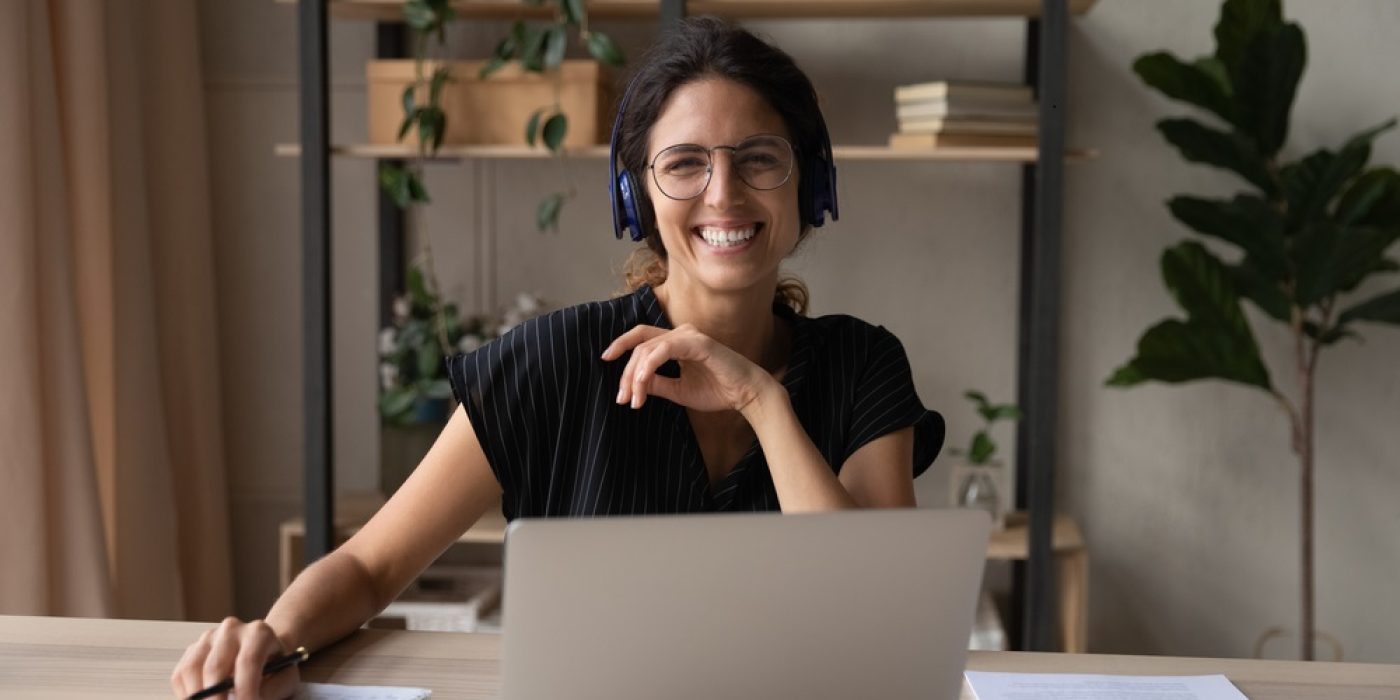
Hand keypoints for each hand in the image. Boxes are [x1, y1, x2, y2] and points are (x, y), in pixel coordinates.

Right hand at [170, 617, 298, 698]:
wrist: (265, 653)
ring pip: (191, 670)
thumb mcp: (286, 679)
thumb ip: (272, 691)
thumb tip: (249, 699)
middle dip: (216, 699)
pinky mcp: (192, 650)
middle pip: (214, 667)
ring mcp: (208, 638)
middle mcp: (231, 629)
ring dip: (197, 697)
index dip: (245, 690)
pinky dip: (186, 695)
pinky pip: (180, 675)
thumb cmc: (276, 669)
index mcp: (259, 633)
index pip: (247, 662)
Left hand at [601, 323, 775, 412]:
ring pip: (648, 349)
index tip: (606, 360)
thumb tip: (636, 384)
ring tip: (633, 399)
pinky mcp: (697, 343)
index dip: (621, 345)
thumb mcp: (679, 390)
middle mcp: (681, 334)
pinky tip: (643, 383)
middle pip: (640, 346)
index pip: (642, 339)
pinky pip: (664, 350)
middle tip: (622, 398)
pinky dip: (649, 366)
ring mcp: (689, 336)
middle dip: (626, 373)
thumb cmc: (718, 392)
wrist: (745, 395)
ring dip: (636, 375)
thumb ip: (658, 383)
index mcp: (677, 342)